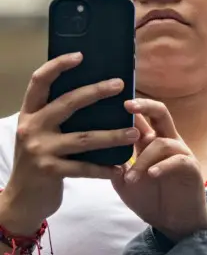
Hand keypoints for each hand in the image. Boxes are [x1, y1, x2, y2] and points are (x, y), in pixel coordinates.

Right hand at [0, 54, 135, 233]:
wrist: (22, 199)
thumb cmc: (41, 160)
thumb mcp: (43, 134)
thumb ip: (60, 116)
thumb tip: (97, 91)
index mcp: (31, 114)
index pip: (39, 82)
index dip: (58, 66)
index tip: (81, 55)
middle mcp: (32, 128)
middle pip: (67, 103)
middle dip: (96, 92)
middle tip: (120, 85)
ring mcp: (39, 150)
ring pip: (84, 138)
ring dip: (113, 135)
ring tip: (135, 132)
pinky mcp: (49, 171)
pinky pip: (84, 167)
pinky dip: (105, 168)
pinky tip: (122, 167)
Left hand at [110, 99, 206, 241]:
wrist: (174, 221)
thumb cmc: (151, 198)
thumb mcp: (125, 183)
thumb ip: (115, 166)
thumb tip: (98, 151)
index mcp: (151, 142)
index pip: (142, 118)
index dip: (130, 107)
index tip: (111, 98)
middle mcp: (167, 142)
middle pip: (161, 113)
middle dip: (145, 106)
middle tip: (127, 105)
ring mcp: (181, 153)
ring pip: (162, 142)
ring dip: (143, 159)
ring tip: (131, 179)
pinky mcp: (191, 168)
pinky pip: (177, 160)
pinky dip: (162, 166)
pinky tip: (151, 175)